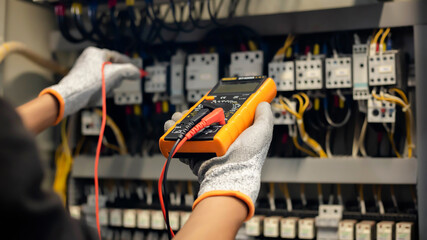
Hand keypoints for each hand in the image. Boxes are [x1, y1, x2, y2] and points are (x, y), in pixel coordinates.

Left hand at [40, 47, 139, 123]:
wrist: (72, 96)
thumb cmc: (90, 82)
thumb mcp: (115, 74)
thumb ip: (129, 71)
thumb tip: (137, 72)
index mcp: (95, 52)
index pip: (118, 56)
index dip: (128, 64)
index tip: (136, 70)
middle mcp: (89, 59)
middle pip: (112, 67)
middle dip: (116, 77)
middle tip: (117, 82)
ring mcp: (85, 70)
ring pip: (106, 77)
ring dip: (110, 84)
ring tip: (105, 89)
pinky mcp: (83, 80)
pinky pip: (98, 83)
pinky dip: (102, 88)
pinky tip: (100, 94)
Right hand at [164, 102, 273, 219]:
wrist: (230, 173)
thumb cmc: (247, 156)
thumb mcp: (262, 132)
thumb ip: (264, 117)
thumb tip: (263, 103)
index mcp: (232, 134)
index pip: (220, 117)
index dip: (214, 108)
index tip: (208, 101)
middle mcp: (217, 140)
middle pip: (201, 121)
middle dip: (191, 113)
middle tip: (188, 109)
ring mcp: (205, 147)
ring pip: (188, 130)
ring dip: (178, 122)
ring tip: (175, 118)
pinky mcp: (194, 154)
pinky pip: (180, 143)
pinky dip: (172, 136)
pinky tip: (170, 128)